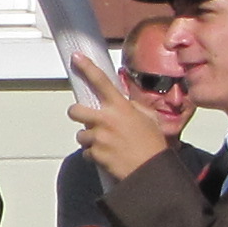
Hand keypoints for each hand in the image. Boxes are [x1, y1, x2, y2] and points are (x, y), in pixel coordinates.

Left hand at [64, 50, 172, 183]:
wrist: (151, 170)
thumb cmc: (152, 144)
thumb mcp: (149, 118)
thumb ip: (134, 107)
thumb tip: (125, 103)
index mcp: (120, 107)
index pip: (100, 81)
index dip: (86, 67)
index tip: (76, 56)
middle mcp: (106, 119)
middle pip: (75, 110)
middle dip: (78, 114)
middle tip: (89, 120)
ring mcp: (98, 137)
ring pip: (81, 135)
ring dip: (90, 139)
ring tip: (107, 144)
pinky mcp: (95, 153)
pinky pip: (87, 153)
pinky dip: (94, 155)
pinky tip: (108, 156)